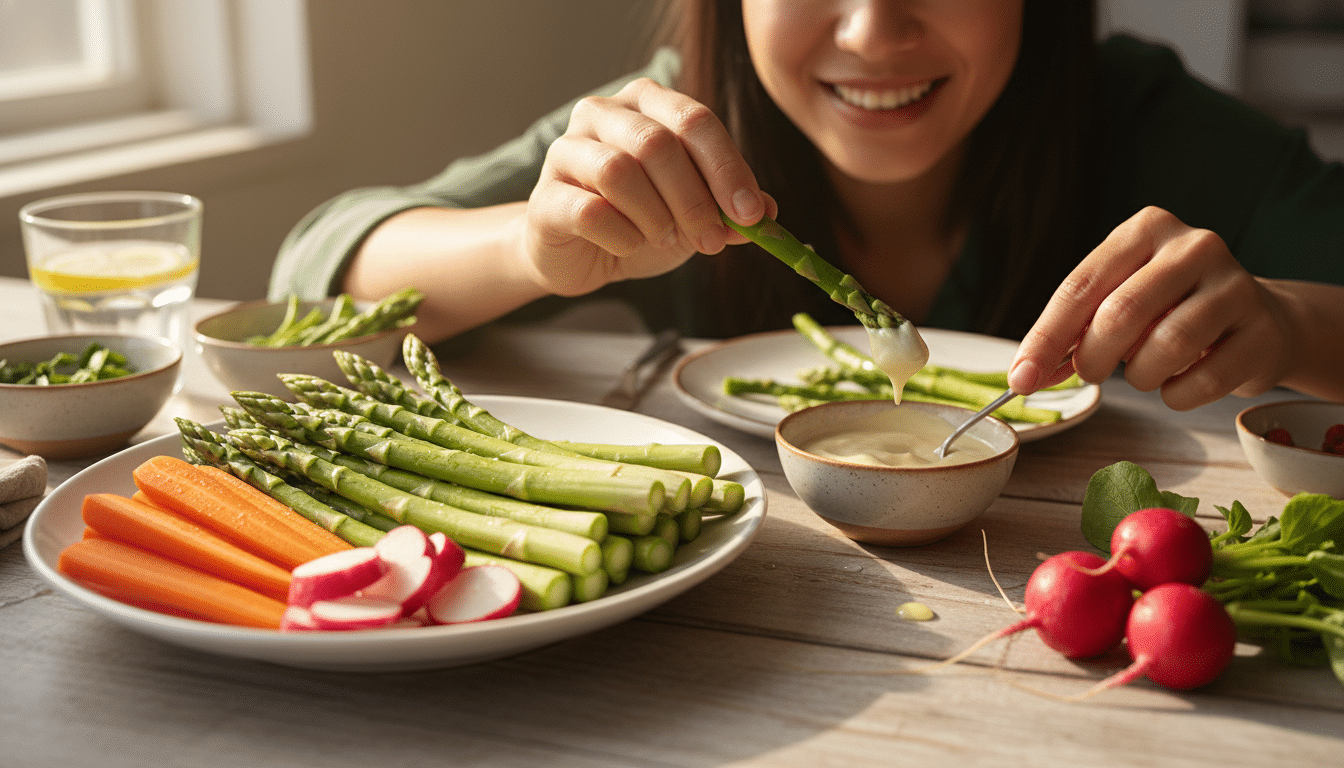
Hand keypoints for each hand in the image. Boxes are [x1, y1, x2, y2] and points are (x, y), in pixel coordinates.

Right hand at [522, 77, 774, 296]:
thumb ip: (729, 208)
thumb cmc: (638, 221)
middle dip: (694, 199)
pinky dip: (622, 236)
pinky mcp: (545, 197)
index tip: (751, 213)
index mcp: (646, 103)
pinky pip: (589, 211)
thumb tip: (769, 212)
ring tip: (666, 239)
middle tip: (712, 240)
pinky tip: (629, 245)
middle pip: (657, 144)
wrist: (579, 256)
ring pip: (619, 172)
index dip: (728, 168)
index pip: (695, 120)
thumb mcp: (694, 212)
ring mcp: (567, 151)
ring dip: (656, 217)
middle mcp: (602, 113)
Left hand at [1008, 206, 1292, 410]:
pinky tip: (1179, 383)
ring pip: (1165, 347)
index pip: (1080, 287)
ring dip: (1140, 377)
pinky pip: (1203, 380)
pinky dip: (1177, 395)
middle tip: (1092, 374)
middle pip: (1120, 314)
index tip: (1020, 379)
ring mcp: (1235, 285)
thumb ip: (1069, 334)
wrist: (1255, 321)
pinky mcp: (1262, 330)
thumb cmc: (1168, 312)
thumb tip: (1023, 375)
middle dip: (1093, 359)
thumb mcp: (1114, 305)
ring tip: (1145, 372)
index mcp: (1145, 230)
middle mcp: (1193, 246)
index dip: (1045, 338)